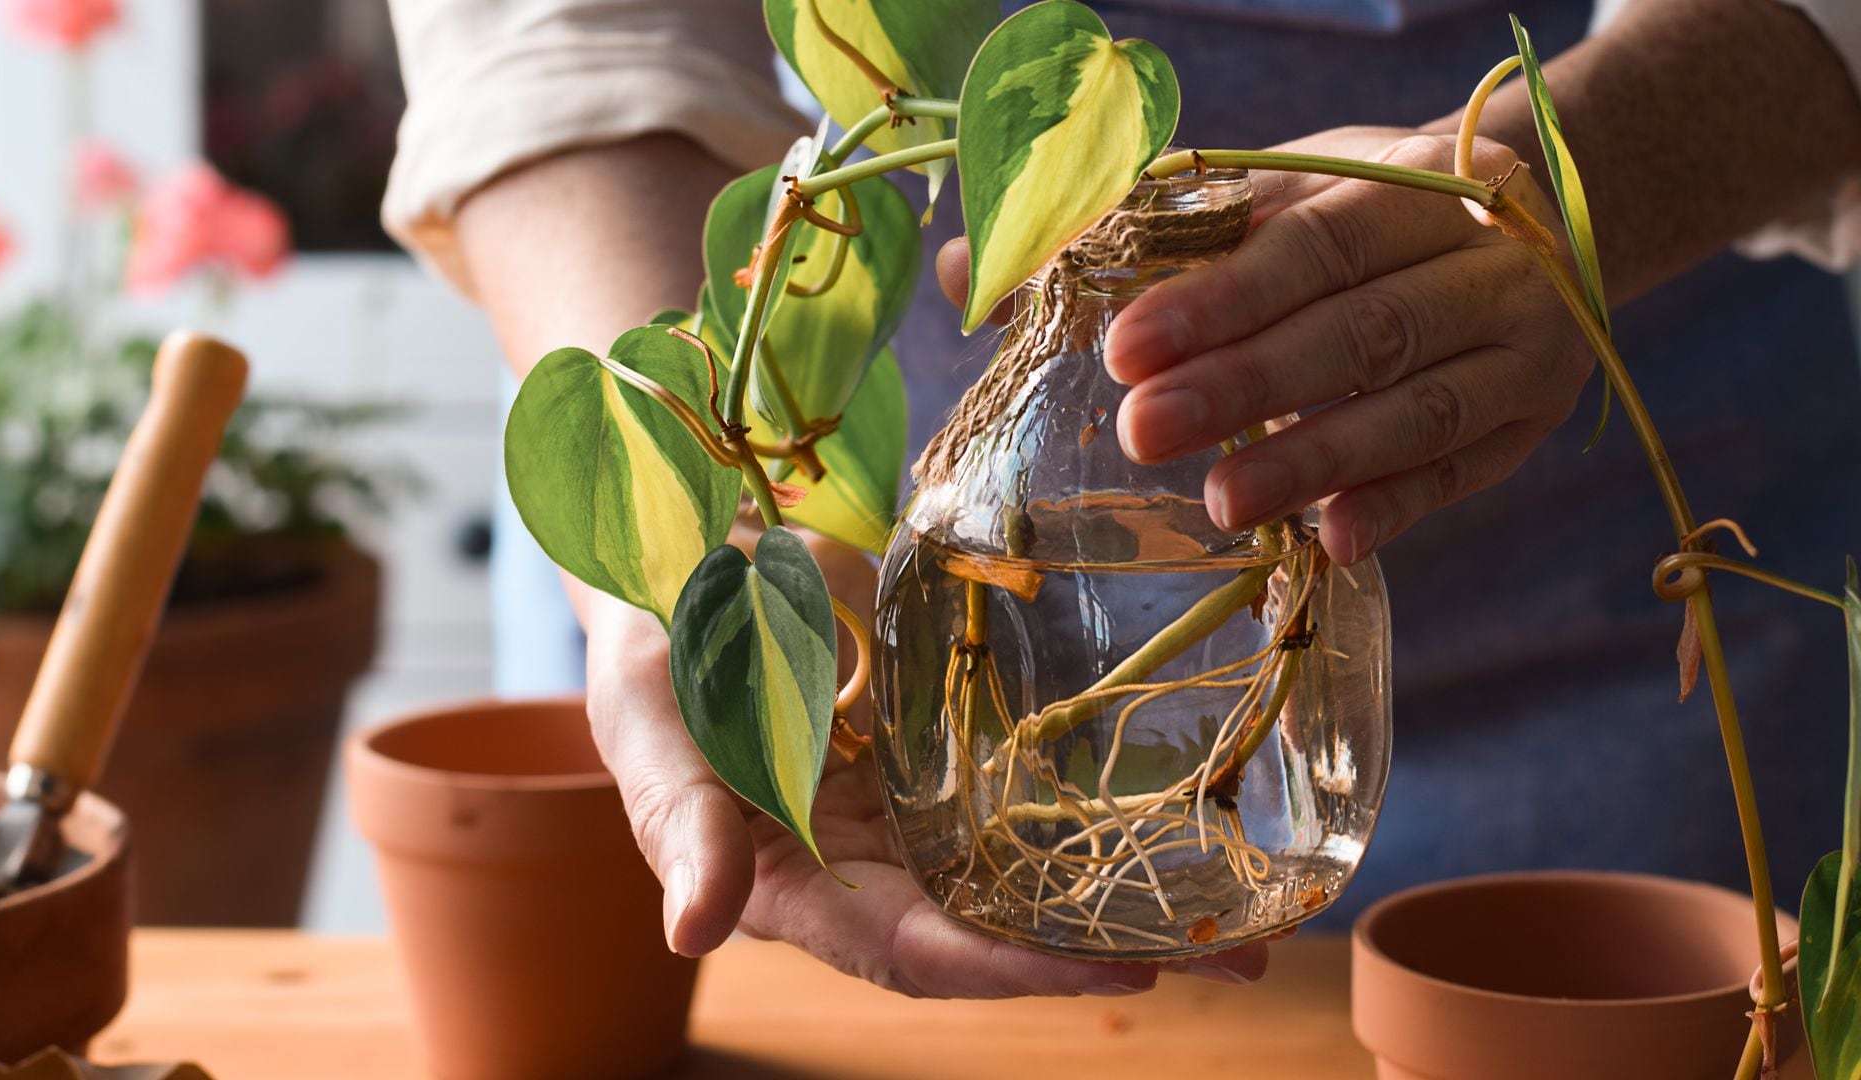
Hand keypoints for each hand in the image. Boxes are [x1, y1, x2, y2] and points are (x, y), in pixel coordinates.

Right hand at [573, 524, 1269, 997]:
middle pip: (1000, 932)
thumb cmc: (649, 649)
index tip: (1117, 972)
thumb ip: (680, 827)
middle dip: (1114, 952)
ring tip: (1257, 915)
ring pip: (1033, 873)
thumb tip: (691, 935)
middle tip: (1244, 961)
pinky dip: (1108, 813)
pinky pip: (1034, 792)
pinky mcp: (948, 752)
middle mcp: (872, 870)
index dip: (1007, 969)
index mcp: (797, 889)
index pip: (912, 952)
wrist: (686, 557)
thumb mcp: (650, 730)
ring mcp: (917, 813)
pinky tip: (1194, 813)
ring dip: (1134, 897)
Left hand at [938, 128, 1591, 564]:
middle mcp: (1475, 261)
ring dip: (1314, 460)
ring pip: (1417, 410)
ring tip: (1218, 502)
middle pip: (1357, 331)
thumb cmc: (1359, 213)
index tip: (1121, 349)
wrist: (1546, 210)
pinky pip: (1464, 473)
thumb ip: (1133, 230)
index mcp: (1402, 185)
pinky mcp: (1529, 421)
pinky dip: (1399, 506)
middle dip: (1245, 386)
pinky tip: (1333, 539)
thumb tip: (966, 270)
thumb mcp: (1268, 192)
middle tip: (1140, 433)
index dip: (1216, 299)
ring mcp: (1517, 345)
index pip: (1305, 244)